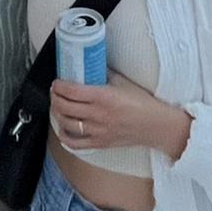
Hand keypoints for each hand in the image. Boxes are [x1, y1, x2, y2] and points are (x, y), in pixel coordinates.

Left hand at [50, 72, 189, 160]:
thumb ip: (105, 75)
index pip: (72, 91)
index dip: (59, 86)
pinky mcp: (100, 143)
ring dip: (57, 113)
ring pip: (66, 123)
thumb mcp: (123, 83)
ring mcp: (98, 131)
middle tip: (55, 92)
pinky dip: (64, 135)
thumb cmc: (143, 104)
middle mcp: (98, 115)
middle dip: (55, 97)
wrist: (156, 125)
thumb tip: (91, 67)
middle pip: (64, 106)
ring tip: (58, 106)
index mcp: (104, 97)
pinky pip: (74, 143)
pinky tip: (63, 127)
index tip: (57, 82)